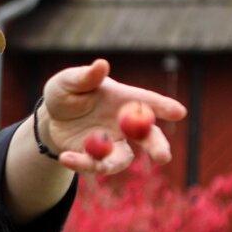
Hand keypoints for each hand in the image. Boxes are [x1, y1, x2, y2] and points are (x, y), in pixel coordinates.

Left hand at [39, 58, 186, 174]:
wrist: (51, 117)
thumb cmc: (66, 92)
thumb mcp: (69, 81)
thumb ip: (84, 77)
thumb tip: (101, 65)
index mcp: (122, 99)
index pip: (146, 102)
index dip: (163, 107)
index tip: (180, 112)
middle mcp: (124, 123)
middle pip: (147, 136)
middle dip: (157, 146)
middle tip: (163, 157)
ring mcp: (113, 143)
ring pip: (122, 158)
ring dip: (113, 164)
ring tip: (100, 166)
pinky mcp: (97, 158)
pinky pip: (95, 165)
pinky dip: (82, 164)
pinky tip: (66, 157)